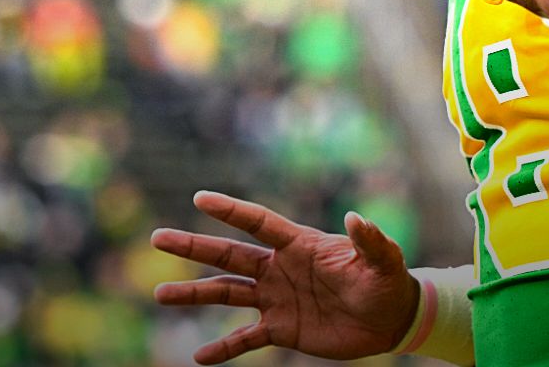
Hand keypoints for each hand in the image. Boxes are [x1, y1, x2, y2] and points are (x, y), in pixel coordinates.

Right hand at [151, 191, 419, 363]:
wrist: (390, 319)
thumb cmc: (387, 282)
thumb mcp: (383, 260)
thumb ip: (369, 240)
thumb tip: (355, 218)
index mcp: (299, 245)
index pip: (259, 223)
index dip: (231, 211)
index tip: (200, 198)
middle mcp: (279, 268)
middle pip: (229, 255)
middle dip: (194, 245)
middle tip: (158, 237)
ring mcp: (276, 298)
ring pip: (226, 294)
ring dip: (194, 293)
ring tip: (161, 294)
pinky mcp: (281, 329)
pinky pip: (245, 339)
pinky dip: (223, 348)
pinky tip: (199, 357)